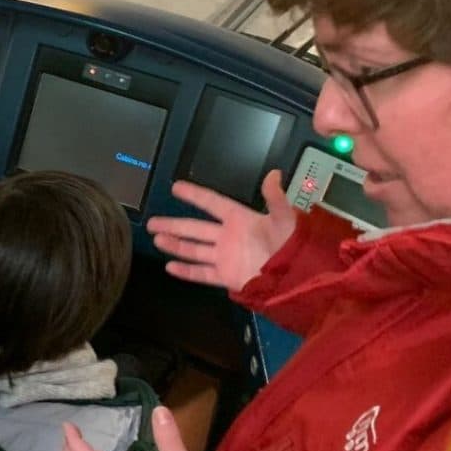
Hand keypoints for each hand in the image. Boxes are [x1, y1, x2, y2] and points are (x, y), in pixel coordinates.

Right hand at [146, 170, 295, 291]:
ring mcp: (225, 257)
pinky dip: (186, 271)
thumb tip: (274, 173)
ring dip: (175, 245)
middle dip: (173, 224)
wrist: (297, 277)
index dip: (194, 195)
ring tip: (157, 239)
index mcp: (240, 219)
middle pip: (195, 228)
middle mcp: (228, 236)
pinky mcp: (226, 276)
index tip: (176, 187)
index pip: (212, 203)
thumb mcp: (285, 218)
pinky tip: (169, 267)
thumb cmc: (292, 244)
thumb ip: (275, 198)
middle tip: (152, 222)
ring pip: (194, 249)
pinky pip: (202, 273)